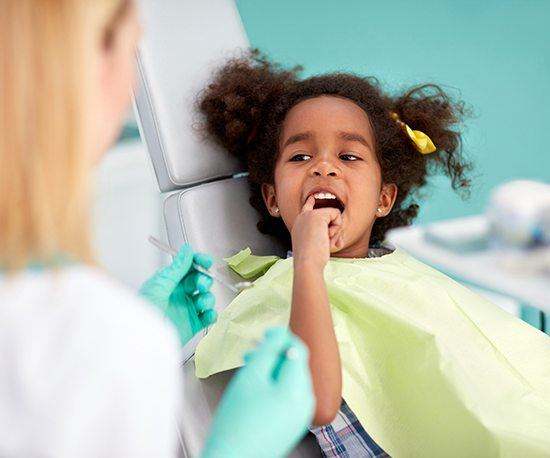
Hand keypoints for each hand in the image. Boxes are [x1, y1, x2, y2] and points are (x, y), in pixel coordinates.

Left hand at [139, 244, 215, 344]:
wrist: (142, 342)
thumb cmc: (143, 314)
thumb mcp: (159, 286)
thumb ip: (176, 268)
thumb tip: (186, 250)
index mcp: (167, 282)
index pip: (187, 267)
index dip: (198, 262)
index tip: (206, 261)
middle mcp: (177, 294)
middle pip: (199, 281)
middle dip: (204, 280)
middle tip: (201, 285)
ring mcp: (185, 309)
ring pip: (206, 297)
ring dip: (208, 297)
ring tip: (202, 303)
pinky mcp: (192, 325)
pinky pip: (208, 316)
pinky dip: (212, 314)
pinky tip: (208, 314)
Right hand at [201, 328, 314, 457]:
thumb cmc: (237, 422)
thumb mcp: (251, 376)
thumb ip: (269, 350)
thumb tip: (282, 333)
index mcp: (299, 388)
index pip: (299, 349)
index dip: (281, 337)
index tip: (264, 334)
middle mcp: (306, 402)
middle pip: (294, 365)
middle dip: (273, 356)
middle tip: (250, 353)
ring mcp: (301, 415)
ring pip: (290, 380)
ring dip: (271, 371)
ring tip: (249, 372)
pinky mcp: (293, 424)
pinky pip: (288, 396)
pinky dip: (274, 387)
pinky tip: (255, 390)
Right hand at [291, 195, 343, 268]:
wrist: (308, 262)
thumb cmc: (311, 259)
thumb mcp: (316, 245)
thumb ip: (322, 235)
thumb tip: (338, 233)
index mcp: (299, 225)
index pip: (305, 210)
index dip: (310, 203)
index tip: (312, 198)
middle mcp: (302, 217)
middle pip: (326, 215)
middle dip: (333, 229)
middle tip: (330, 243)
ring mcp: (309, 215)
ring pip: (333, 216)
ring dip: (335, 231)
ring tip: (326, 242)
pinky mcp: (317, 215)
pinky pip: (336, 214)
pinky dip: (337, 228)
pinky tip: (328, 236)